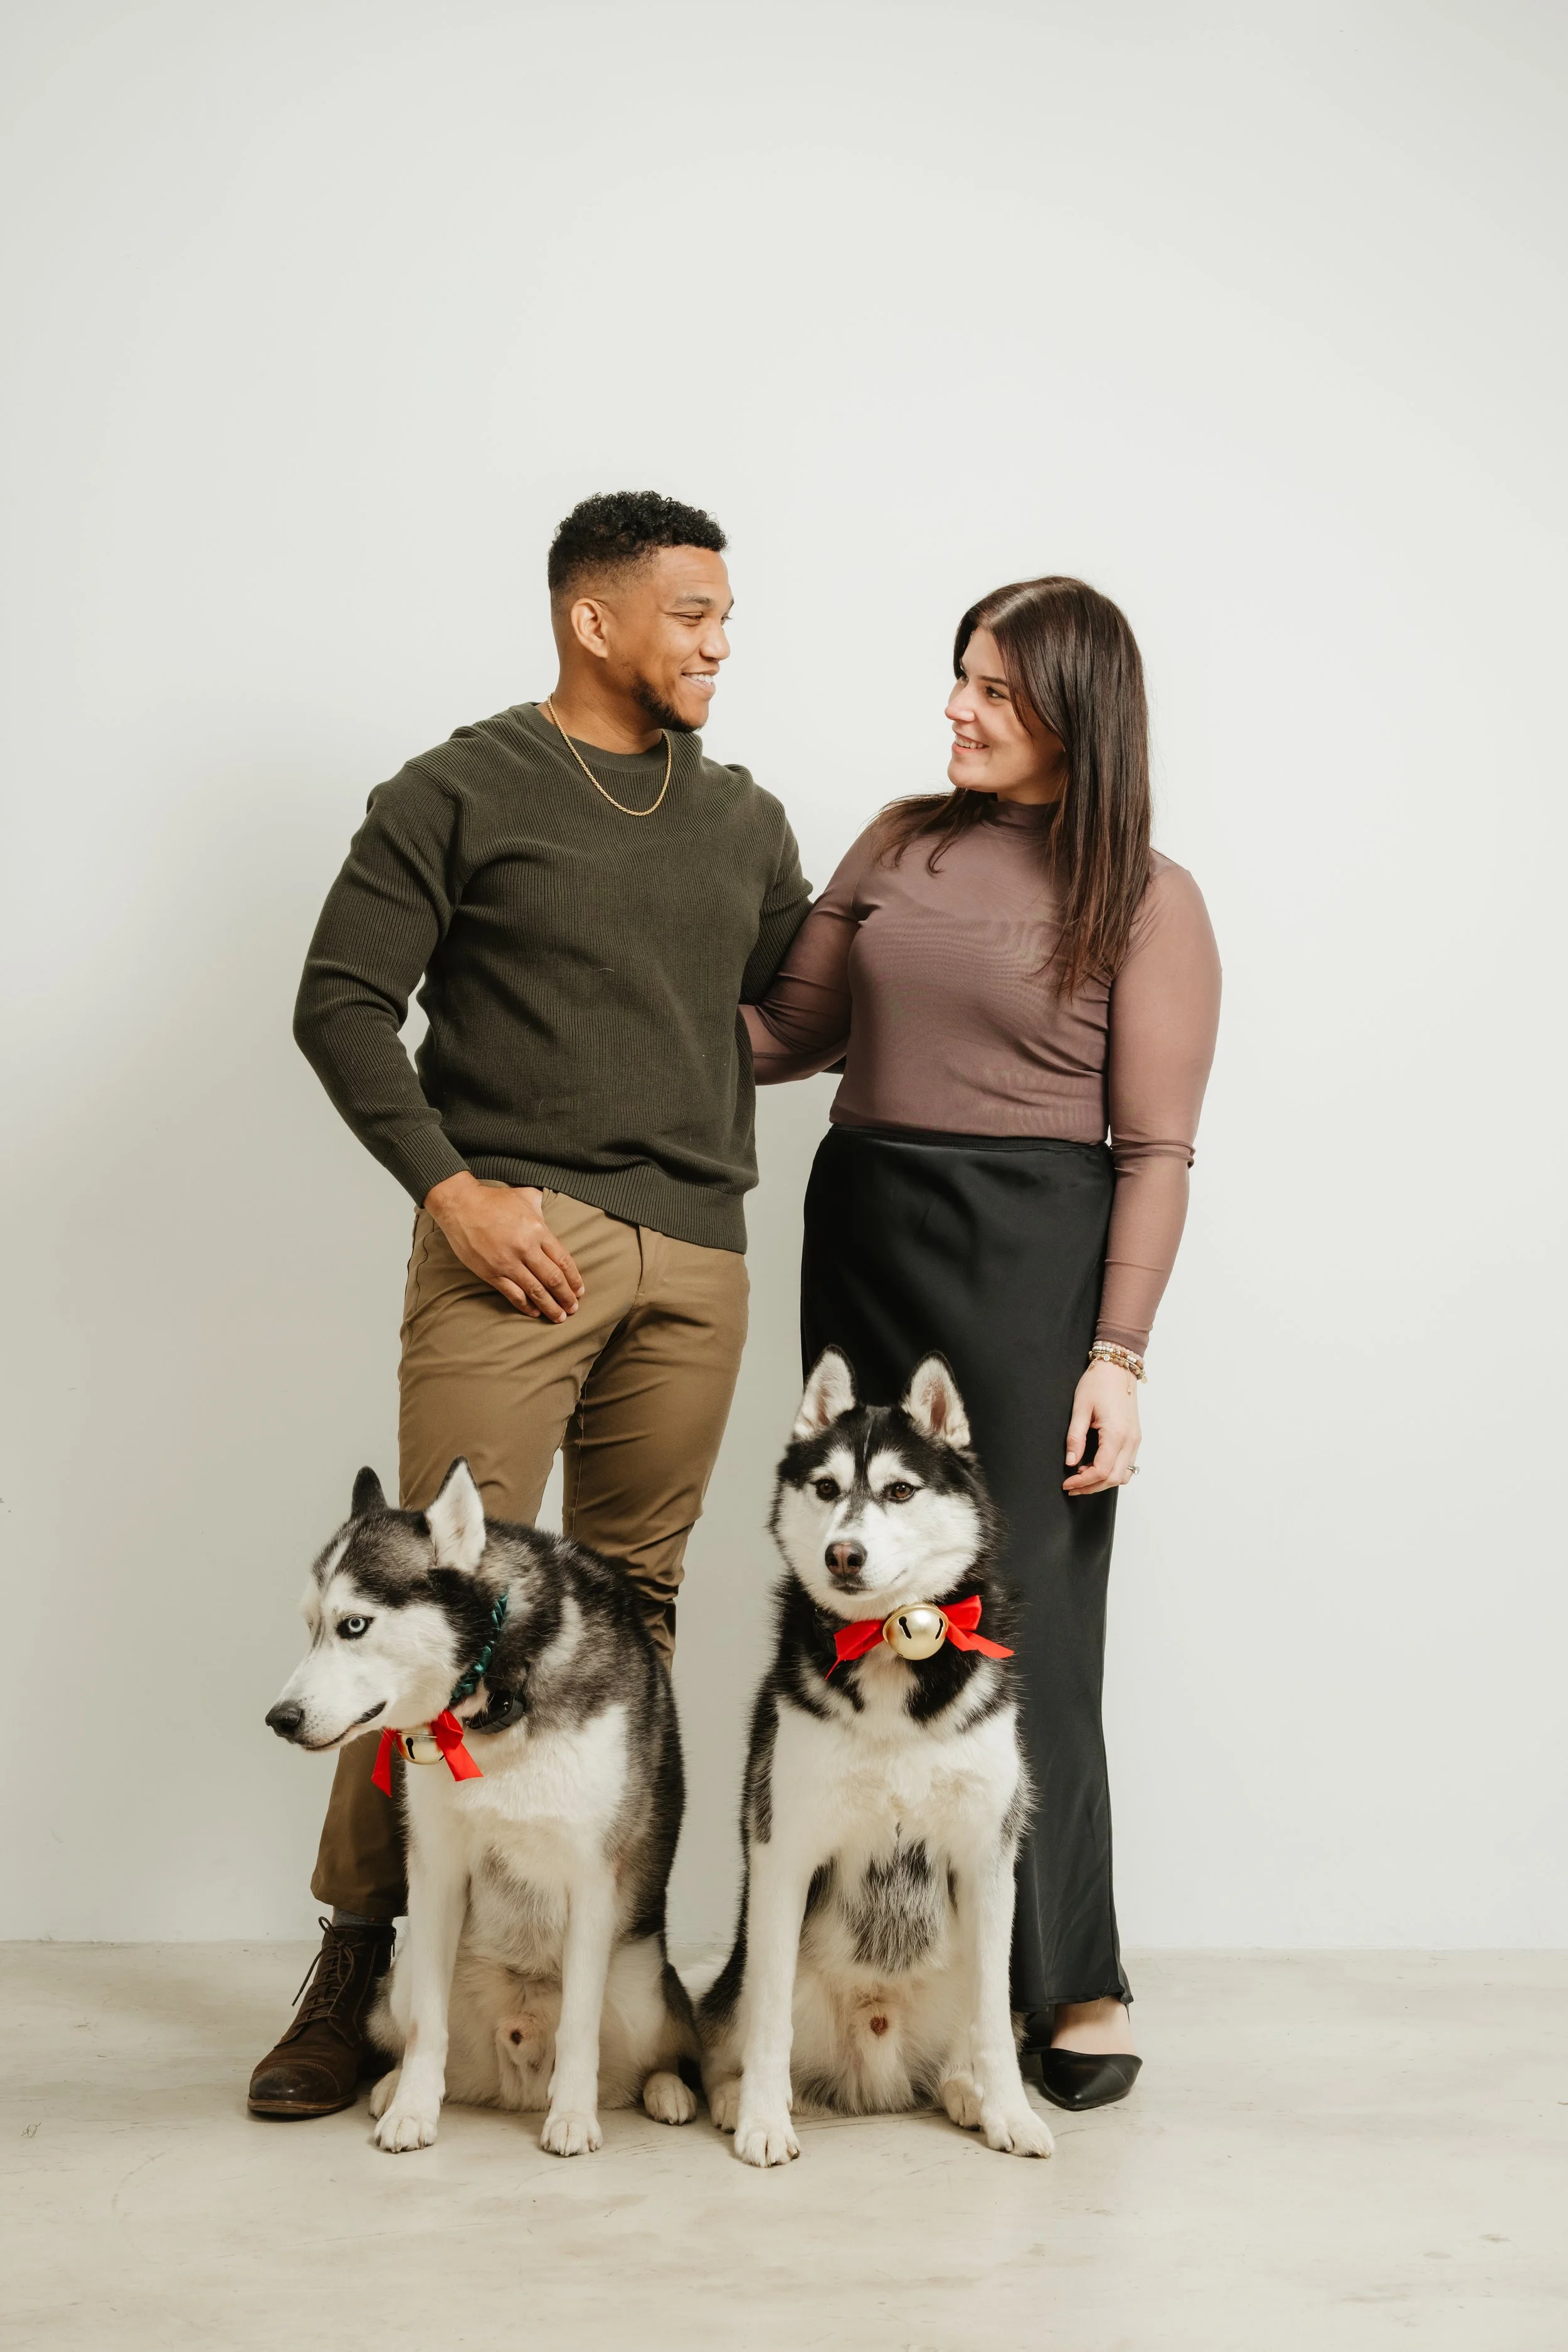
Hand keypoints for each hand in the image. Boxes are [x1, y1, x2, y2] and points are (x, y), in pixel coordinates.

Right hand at [424, 1175, 583, 1321]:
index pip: (563, 1260)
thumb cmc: (493, 1200)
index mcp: (538, 1230)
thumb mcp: (524, 1196)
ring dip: (550, 1306)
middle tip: (573, 1308)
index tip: (579, 1290)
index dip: (573, 1279)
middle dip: (566, 1297)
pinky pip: (512, 1294)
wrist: (460, 1205)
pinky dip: (525, 1306)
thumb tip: (548, 1207)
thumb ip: (540, 1205)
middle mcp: (526, 1248)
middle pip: (553, 1279)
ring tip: (559, 1317)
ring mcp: (508, 1263)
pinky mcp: (491, 1273)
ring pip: (536, 1291)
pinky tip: (534, 1312)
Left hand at [1063, 1359, 1140, 1494]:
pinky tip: (1096, 1466)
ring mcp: (1135, 1439)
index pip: (1102, 1471)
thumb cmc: (1098, 1383)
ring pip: (1124, 1474)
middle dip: (1092, 1487)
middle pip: (1114, 1478)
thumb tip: (1071, 1462)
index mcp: (1116, 1434)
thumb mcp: (1080, 1408)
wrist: (1117, 1368)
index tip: (1067, 1483)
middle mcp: (1130, 1440)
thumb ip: (1075, 1438)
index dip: (1083, 1482)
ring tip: (1082, 1477)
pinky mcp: (1135, 1437)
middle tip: (1072, 1487)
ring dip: (1104, 1482)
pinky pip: (1128, 1464)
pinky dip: (1113, 1472)